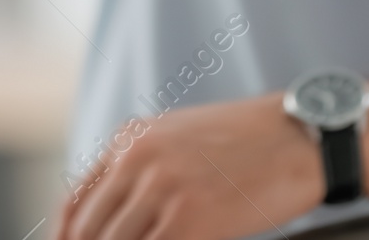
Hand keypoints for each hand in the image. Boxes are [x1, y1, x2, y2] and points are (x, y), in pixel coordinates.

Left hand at [54, 95, 322, 239]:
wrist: (300, 138)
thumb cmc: (247, 142)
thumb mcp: (180, 138)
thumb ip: (141, 167)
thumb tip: (115, 216)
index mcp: (130, 140)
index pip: (74, 203)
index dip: (67, 239)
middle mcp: (137, 160)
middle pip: (89, 231)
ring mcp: (161, 189)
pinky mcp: (189, 219)